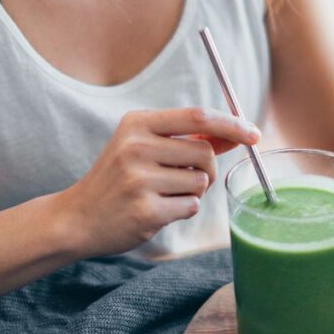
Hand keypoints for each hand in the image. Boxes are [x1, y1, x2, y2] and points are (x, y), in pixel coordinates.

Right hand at [52, 107, 259, 256]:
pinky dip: (182, 211)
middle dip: (206, 169)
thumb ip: (188, 138)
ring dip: (192, 192)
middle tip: (185, 178)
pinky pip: (190, 208)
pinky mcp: (145, 210)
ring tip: (162, 194)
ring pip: (200, 183)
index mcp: (137, 123)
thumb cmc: (119, 178)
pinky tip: (156, 209)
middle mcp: (136, 147)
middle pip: (204, 153)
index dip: (231, 124)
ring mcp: (139, 180)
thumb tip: (238, 131)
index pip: (197, 117)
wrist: (78, 217)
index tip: (254, 134)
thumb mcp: (144, 146)